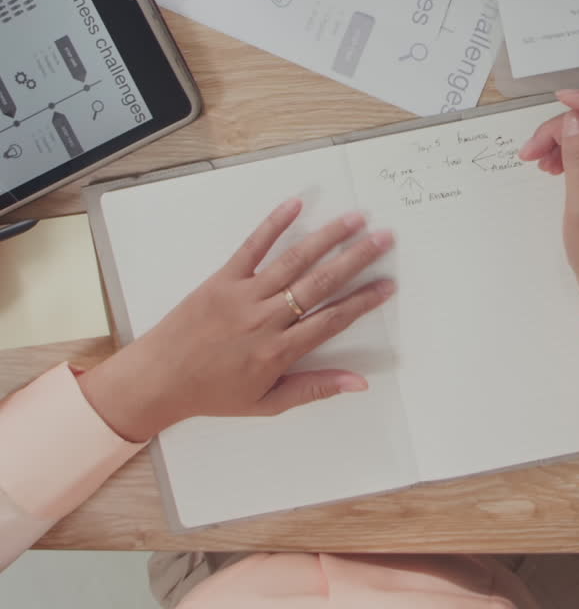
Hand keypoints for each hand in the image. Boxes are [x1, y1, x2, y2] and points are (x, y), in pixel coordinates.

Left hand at [78, 199, 394, 441]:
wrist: (159, 379)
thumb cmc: (212, 393)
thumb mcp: (267, 403)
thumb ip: (315, 389)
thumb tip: (359, 383)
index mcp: (278, 351)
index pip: (332, 320)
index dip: (363, 301)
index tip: (388, 285)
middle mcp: (265, 319)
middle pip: (320, 284)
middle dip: (356, 259)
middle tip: (384, 238)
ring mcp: (243, 295)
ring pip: (293, 261)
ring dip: (327, 237)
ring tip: (354, 219)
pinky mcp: (222, 278)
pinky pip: (252, 247)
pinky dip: (273, 224)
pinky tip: (295, 204)